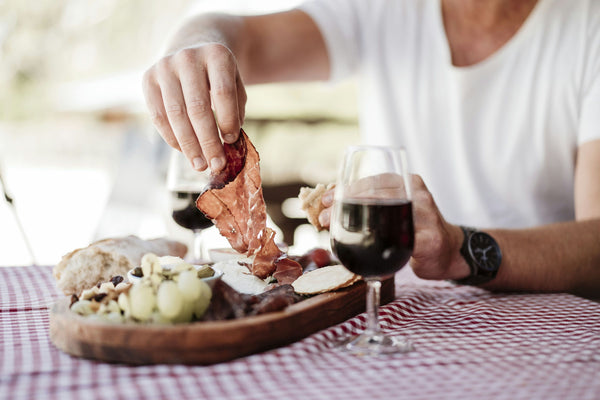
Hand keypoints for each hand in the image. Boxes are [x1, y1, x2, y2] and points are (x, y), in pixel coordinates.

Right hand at [142, 43, 246, 171]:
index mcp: (217, 54)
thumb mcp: (235, 84)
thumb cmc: (219, 75)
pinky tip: (184, 151)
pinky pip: (158, 115)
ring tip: (200, 165)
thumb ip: (235, 110)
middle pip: (198, 107)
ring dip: (189, 145)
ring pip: (176, 114)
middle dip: (208, 141)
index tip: (231, 141)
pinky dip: (171, 137)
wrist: (192, 46)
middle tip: (216, 165)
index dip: (227, 120)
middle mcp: (188, 57)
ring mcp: (165, 67)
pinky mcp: (148, 78)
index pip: (222, 92)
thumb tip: (229, 142)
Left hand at [318, 174, 468, 279]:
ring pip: (383, 217)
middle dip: (344, 207)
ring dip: (354, 226)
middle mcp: (418, 194)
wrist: (448, 250)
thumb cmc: (414, 228)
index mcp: (408, 182)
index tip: (324, 201)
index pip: (372, 181)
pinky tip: (363, 259)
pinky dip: (377, 252)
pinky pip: (398, 244)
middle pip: (374, 197)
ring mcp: (426, 216)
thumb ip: (370, 202)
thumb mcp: (393, 208)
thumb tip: (329, 203)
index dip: (345, 190)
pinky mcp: (429, 240)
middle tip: (322, 219)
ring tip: (335, 234)